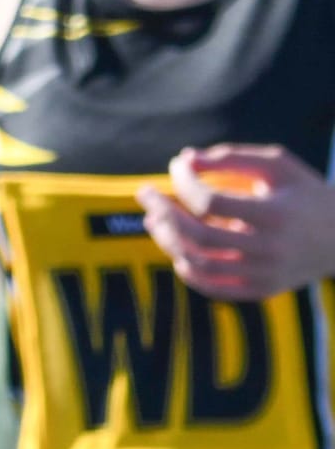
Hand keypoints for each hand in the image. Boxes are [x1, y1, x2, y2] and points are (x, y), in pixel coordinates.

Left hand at [137, 144, 334, 301]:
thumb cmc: (304, 192)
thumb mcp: (276, 164)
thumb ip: (230, 157)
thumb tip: (184, 159)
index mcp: (272, 214)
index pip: (209, 201)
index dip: (183, 181)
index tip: (177, 166)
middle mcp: (268, 249)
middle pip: (197, 236)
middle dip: (162, 212)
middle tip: (145, 193)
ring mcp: (264, 275)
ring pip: (199, 264)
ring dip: (168, 241)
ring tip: (154, 220)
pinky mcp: (262, 291)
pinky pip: (214, 288)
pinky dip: (188, 272)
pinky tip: (177, 251)